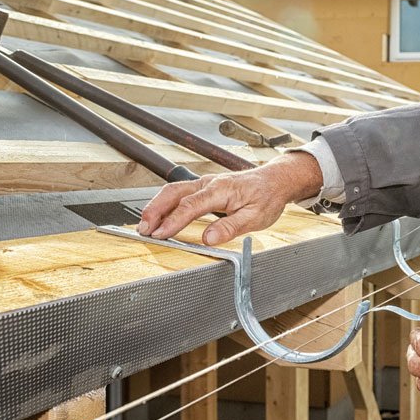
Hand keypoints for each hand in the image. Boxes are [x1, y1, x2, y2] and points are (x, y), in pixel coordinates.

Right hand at [138, 152, 322, 244]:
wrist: (275, 181)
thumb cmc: (267, 197)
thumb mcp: (256, 217)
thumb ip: (231, 227)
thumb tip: (209, 239)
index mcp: (221, 190)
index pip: (190, 206)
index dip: (173, 222)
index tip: (160, 235)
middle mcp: (209, 183)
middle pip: (174, 193)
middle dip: (155, 211)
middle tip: (143, 230)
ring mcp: (205, 183)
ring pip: (173, 191)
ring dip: (156, 206)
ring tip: (145, 225)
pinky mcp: (204, 187)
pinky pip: (179, 192)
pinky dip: (165, 203)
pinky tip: (159, 216)